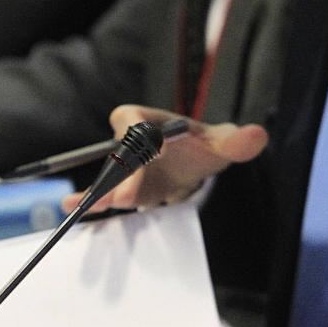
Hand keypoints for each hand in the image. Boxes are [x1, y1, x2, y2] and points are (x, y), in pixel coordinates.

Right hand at [61, 105, 267, 213]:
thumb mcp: (223, 142)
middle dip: (123, 176)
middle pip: (120, 155)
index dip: (139, 134)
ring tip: (94, 206)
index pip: (134, 121)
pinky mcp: (122, 188)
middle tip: (127, 197)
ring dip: (103, 192)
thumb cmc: (204, 146)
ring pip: (110, 178)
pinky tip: (70, 207)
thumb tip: (257, 136)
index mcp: (147, 119)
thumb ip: (238, 140)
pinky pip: (104, 192)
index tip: (154, 149)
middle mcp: (129, 140)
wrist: (196, 162)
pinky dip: (90, 199)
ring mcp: (124, 167)